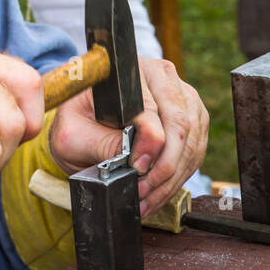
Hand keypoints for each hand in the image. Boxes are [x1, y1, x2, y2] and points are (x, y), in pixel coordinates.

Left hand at [48, 56, 208, 217]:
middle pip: (180, 125)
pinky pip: (195, 152)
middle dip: (164, 167)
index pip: (152, 108)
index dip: (149, 145)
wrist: (83, 122)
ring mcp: (182, 97)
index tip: (136, 170)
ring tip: (147, 198)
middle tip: (143, 190)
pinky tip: (157, 193)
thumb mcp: (74, 134)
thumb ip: (103, 143)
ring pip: (192, 142)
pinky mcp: (193, 118)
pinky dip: (179, 178)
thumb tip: (137, 159)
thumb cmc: (77, 122)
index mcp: (129, 71)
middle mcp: (161, 77)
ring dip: (172, 177)